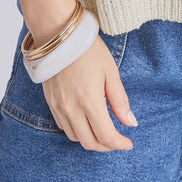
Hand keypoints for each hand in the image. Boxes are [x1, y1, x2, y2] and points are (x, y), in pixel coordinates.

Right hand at [41, 35, 137, 150]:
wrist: (60, 35)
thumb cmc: (88, 50)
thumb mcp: (110, 72)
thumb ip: (120, 100)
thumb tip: (130, 122)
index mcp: (90, 101)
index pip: (106, 135)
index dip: (119, 143)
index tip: (128, 142)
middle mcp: (72, 109)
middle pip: (89, 142)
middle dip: (106, 146)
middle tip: (117, 140)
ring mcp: (59, 107)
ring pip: (75, 137)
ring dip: (91, 139)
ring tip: (103, 130)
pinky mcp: (51, 103)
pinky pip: (64, 126)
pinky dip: (77, 130)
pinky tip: (86, 120)